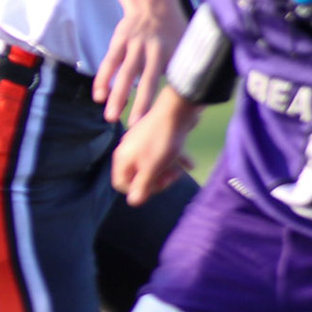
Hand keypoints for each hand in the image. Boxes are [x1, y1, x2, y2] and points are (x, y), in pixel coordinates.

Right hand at [96, 0, 187, 125]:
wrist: (153, 0)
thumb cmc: (173, 30)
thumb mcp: (188, 44)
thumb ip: (190, 67)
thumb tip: (202, 98)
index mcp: (174, 51)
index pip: (173, 81)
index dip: (170, 100)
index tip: (165, 121)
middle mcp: (155, 48)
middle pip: (147, 80)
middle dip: (140, 104)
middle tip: (134, 127)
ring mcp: (135, 44)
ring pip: (124, 73)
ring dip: (116, 96)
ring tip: (110, 118)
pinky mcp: (119, 40)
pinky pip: (109, 63)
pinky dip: (102, 79)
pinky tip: (99, 96)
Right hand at [110, 86, 199, 205]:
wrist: (178, 109)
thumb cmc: (162, 141)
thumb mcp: (151, 168)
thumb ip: (142, 186)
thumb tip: (133, 202)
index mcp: (123, 158)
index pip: (121, 184)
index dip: (137, 191)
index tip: (154, 187)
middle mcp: (129, 150)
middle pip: (138, 176)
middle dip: (156, 181)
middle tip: (171, 178)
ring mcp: (143, 142)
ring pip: (152, 165)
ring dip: (167, 171)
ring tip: (182, 172)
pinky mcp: (156, 136)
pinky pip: (162, 153)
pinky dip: (174, 159)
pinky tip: (190, 164)